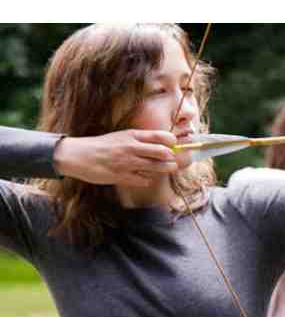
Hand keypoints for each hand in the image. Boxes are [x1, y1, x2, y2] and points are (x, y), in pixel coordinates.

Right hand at [53, 130, 186, 186]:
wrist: (78, 155)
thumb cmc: (102, 146)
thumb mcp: (121, 136)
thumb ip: (140, 140)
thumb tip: (162, 145)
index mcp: (132, 135)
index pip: (160, 136)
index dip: (172, 141)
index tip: (174, 144)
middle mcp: (132, 148)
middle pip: (162, 152)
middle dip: (172, 157)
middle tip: (173, 159)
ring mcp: (127, 163)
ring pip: (156, 167)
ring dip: (165, 169)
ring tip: (169, 168)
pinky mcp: (121, 176)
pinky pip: (143, 180)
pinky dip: (148, 180)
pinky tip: (146, 178)